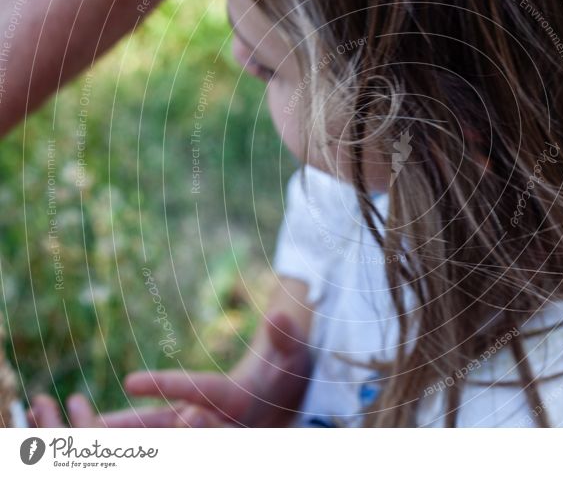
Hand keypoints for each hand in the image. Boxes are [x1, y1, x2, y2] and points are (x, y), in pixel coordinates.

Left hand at [27, 313, 311, 427]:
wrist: (282, 401)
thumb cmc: (288, 372)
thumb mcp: (294, 354)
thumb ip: (287, 337)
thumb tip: (279, 314)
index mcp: (239, 403)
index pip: (202, 394)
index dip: (168, 387)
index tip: (132, 380)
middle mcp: (215, 423)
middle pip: (170, 428)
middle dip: (134, 427)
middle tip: (96, 424)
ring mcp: (198, 428)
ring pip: (156, 434)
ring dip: (121, 433)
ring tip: (82, 428)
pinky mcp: (186, 427)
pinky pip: (153, 433)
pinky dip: (126, 431)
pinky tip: (94, 427)